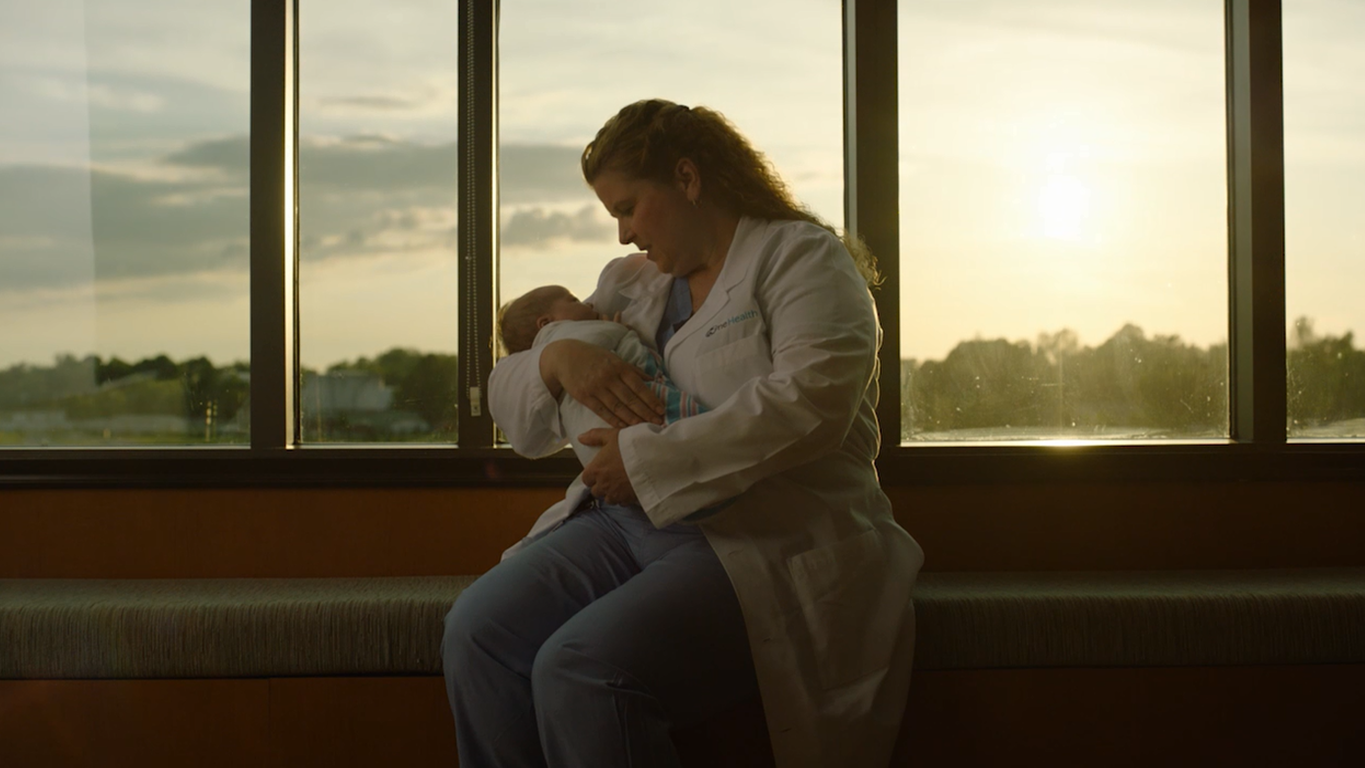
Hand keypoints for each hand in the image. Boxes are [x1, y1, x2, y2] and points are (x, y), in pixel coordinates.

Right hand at [542, 339, 664, 427]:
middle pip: (630, 398)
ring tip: (644, 428)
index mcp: (618, 366)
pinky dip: (613, 420)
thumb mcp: (613, 357)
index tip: (661, 410)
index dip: (651, 399)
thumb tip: (652, 379)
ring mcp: (596, 388)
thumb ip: (632, 369)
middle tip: (658, 422)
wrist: (564, 356)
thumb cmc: (592, 356)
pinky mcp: (584, 396)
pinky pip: (602, 411)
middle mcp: (608, 377)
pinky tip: (623, 427)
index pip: (638, 386)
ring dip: (632, 419)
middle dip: (645, 412)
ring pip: (617, 407)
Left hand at [580, 427, 639, 504]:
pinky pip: (622, 502)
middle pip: (596, 491)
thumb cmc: (632, 447)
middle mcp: (603, 485)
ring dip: (612, 492)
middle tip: (612, 476)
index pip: (586, 479)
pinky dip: (624, 497)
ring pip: (609, 498)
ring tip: (622, 483)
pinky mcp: (628, 500)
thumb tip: (581, 438)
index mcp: (596, 470)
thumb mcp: (612, 436)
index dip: (592, 475)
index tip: (600, 470)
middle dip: (602, 485)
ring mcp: (615, 494)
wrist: (653, 460)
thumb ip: (595, 436)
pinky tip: (631, 488)